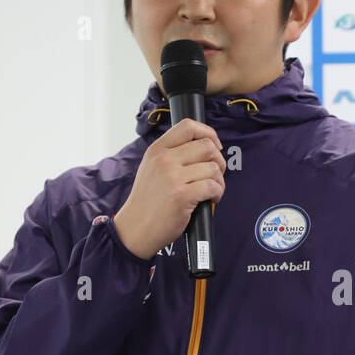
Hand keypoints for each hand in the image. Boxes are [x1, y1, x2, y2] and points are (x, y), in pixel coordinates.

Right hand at [113, 119, 226, 259]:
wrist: (135, 228)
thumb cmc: (148, 201)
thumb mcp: (152, 168)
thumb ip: (172, 155)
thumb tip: (204, 147)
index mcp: (157, 150)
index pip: (188, 126)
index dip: (208, 133)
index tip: (215, 145)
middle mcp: (164, 160)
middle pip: (207, 146)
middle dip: (219, 160)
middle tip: (215, 174)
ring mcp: (173, 177)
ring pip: (213, 168)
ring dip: (219, 181)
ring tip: (211, 191)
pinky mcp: (182, 196)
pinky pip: (213, 186)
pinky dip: (218, 193)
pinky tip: (211, 200)